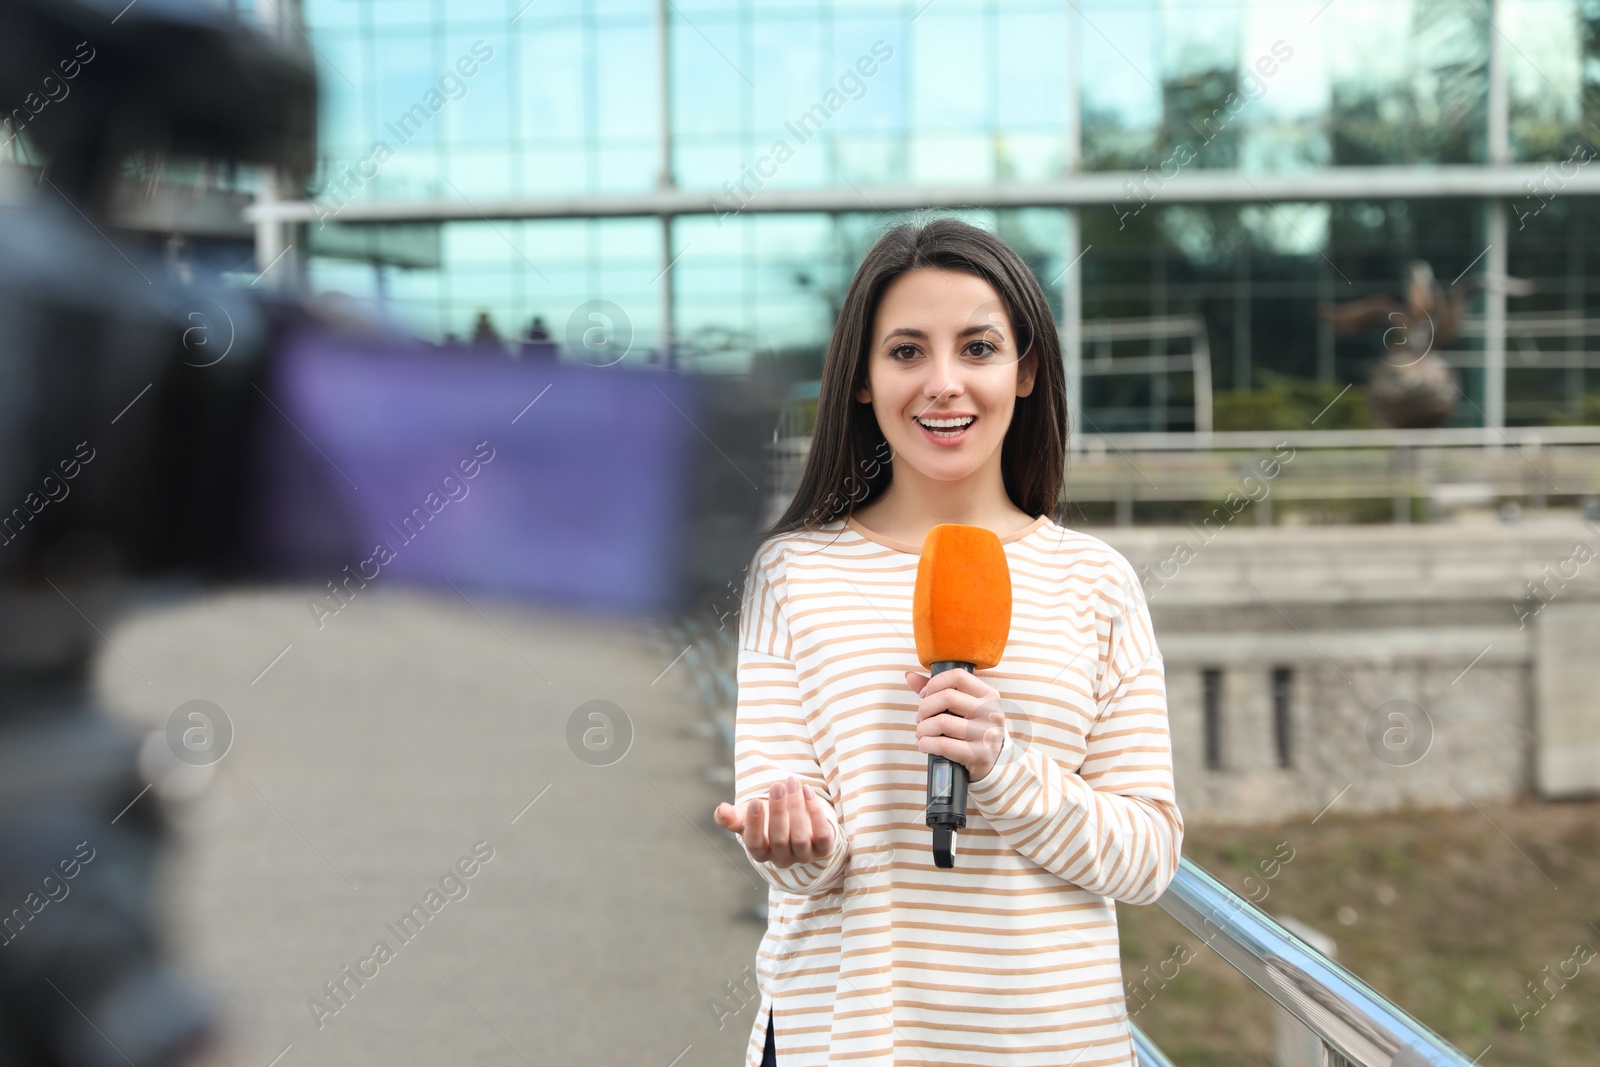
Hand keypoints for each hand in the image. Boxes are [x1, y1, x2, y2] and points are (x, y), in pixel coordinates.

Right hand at [714, 776, 836, 867]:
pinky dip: (816, 812)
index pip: (755, 844)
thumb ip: (731, 816)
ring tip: (793, 783)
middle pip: (779, 840)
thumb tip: (720, 810)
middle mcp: (782, 858)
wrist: (796, 820)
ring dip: (797, 808)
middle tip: (777, 786)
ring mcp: (804, 855)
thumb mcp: (746, 815)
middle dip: (778, 812)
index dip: (754, 825)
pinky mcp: (823, 848)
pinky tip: (807, 791)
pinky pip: (823, 835)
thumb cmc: (765, 817)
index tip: (755, 801)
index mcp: (760, 852)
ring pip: (800, 838)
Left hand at [906, 668, 1006, 782]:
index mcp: (988, 695)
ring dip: (923, 728)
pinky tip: (924, 745)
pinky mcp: (978, 754)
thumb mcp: (962, 707)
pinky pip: (943, 744)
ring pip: (942, 722)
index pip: (957, 676)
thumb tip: (910, 676)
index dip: (934, 684)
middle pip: (947, 697)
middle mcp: (990, 712)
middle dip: (925, 708)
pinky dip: (926, 744)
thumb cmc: (971, 729)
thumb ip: (937, 690)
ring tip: (921, 733)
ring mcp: (986, 733)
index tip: (924, 695)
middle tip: (920, 718)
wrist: (992, 761)